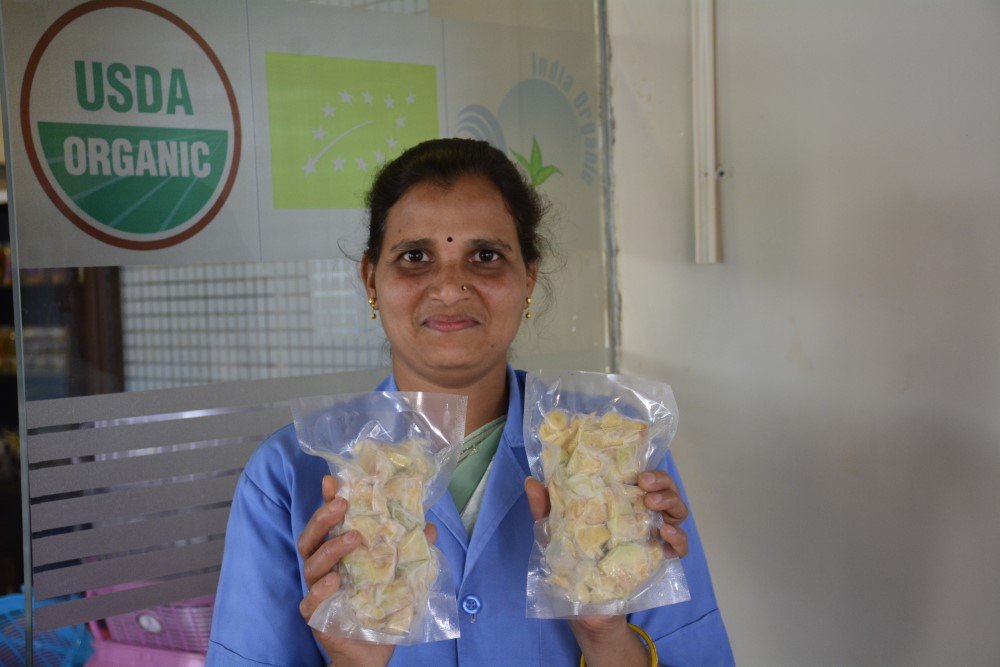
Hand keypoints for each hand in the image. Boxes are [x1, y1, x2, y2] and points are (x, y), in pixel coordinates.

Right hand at [297, 475, 436, 666]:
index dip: (328, 499)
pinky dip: (320, 590)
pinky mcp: (316, 615)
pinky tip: (334, 582)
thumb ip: (411, 551)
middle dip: (323, 517)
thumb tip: (429, 528)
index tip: (332, 480)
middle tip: (342, 505)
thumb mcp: (402, 576)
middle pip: (311, 536)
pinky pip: (310, 600)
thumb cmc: (381, 606)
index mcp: (339, 552)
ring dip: (330, 548)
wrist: (371, 651)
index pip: (329, 521)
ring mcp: (317, 590)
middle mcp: (324, 567)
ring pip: (311, 563)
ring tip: (352, 539)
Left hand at [524, 471, 689, 665]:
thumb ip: (544, 509)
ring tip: (652, 503)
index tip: (635, 469)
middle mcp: (641, 514)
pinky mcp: (660, 560)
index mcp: (619, 502)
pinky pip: (681, 546)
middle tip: (644, 484)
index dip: (643, 466)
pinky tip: (665, 533)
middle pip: (665, 488)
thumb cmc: (570, 563)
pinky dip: (678, 538)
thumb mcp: (553, 534)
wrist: (585, 610)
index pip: (640, 476)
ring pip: (678, 511)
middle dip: (661, 480)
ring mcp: (653, 536)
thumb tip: (530, 481)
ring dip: (671, 501)